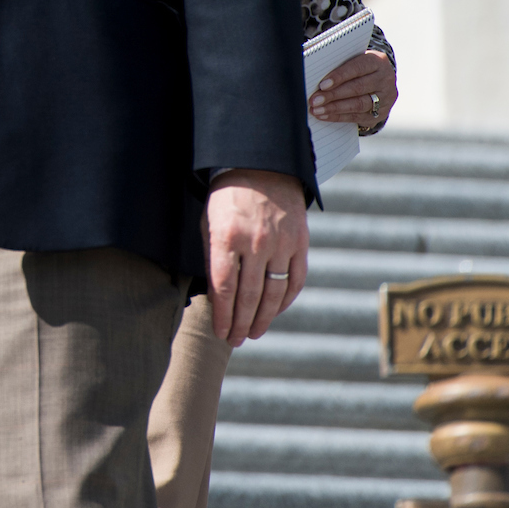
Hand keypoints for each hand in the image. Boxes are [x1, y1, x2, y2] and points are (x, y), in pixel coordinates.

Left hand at [207, 168, 308, 346]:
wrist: (262, 167)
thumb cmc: (226, 197)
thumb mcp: (209, 221)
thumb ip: (211, 256)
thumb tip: (215, 295)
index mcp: (227, 237)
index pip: (224, 288)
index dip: (223, 315)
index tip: (220, 332)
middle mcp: (256, 243)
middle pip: (248, 296)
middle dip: (241, 323)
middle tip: (235, 340)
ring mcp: (281, 244)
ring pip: (273, 293)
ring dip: (262, 318)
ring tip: (253, 333)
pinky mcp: (300, 244)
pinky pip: (294, 281)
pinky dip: (284, 301)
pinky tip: (273, 312)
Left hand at [309, 48, 395, 133]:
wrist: (378, 81)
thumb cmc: (356, 67)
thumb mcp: (351, 60)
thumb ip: (336, 63)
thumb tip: (311, 70)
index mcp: (378, 61)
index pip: (357, 68)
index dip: (339, 76)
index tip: (322, 85)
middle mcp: (385, 79)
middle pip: (357, 88)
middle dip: (333, 95)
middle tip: (314, 100)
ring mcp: (386, 98)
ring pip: (358, 104)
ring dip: (335, 108)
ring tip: (317, 110)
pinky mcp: (381, 113)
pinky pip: (358, 117)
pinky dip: (338, 117)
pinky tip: (324, 115)